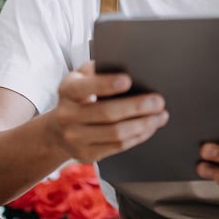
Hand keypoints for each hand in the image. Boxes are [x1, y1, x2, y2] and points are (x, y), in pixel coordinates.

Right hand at [48, 60, 168, 163]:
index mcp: (67, 90)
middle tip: (158, 101)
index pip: (87, 87)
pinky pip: (118, 146)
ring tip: (160, 116)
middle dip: (137, 107)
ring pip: (116, 133)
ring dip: (143, 124)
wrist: (57, 130)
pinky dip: (138, 136)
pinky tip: (150, 127)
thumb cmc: (77, 97)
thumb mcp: (80, 78)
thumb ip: (98, 70)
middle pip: (107, 113)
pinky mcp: (87, 154)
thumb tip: (128, 64)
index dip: (107, 84)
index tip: (128, 80)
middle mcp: (68, 115)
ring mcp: (76, 138)